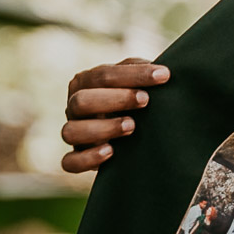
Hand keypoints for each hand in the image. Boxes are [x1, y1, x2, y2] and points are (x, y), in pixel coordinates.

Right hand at [61, 58, 169, 173]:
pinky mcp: (75, 158)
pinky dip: (88, 158)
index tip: (163, 75)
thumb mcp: (137, 82)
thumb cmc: (135, 99)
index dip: (134, 75)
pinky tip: (111, 152)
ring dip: (102, 129)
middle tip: (145, 100)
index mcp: (86, 82)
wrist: (131, 134)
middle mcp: (74, 106)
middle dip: (115, 99)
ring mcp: (73, 132)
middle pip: (82, 101)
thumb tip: (163, 70)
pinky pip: (70, 162)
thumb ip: (144, 72)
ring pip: (71, 132)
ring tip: (132, 126)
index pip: (103, 75)